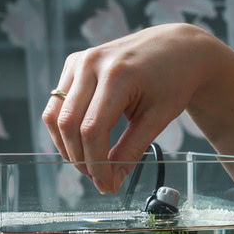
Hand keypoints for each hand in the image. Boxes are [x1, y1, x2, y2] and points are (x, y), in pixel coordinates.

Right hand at [42, 24, 216, 192]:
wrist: (178, 48)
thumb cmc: (173, 82)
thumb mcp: (158, 118)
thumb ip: (132, 149)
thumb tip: (111, 182)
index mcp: (117, 75)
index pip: (92, 129)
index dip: (96, 163)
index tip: (106, 185)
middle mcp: (91, 64)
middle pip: (68, 124)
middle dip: (80, 159)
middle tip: (99, 179)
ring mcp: (79, 60)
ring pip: (55, 115)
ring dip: (67, 146)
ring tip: (91, 164)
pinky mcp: (74, 63)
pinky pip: (58, 103)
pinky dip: (66, 128)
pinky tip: (85, 143)